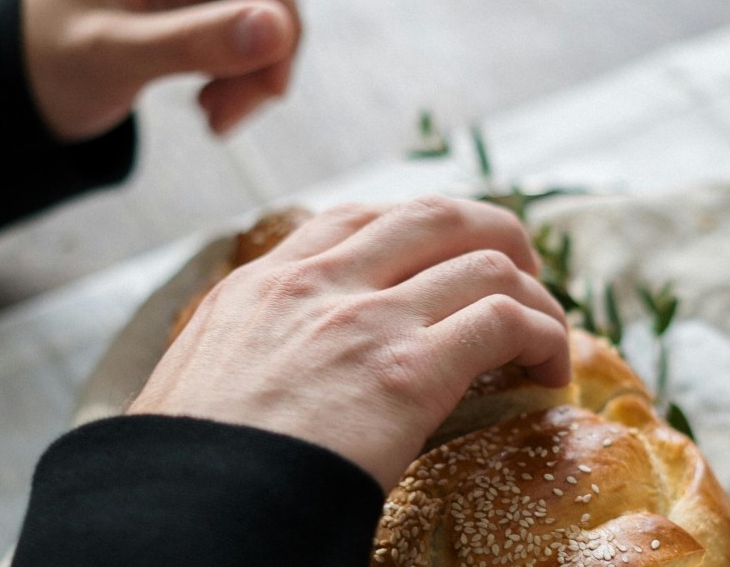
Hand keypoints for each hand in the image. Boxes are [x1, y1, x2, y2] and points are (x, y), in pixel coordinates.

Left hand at [22, 0, 300, 140]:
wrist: (29, 77)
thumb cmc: (50, 60)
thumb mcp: (114, 55)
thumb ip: (194, 42)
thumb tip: (280, 31)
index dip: (280, 16)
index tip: (273, 86)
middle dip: (266, 52)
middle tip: (233, 113)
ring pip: (270, 7)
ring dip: (257, 67)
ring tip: (215, 110)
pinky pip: (256, 24)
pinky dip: (246, 68)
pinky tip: (210, 95)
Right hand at [128, 196, 570, 490]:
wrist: (180, 514)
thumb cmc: (184, 468)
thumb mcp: (197, 377)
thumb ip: (249, 347)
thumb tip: (276, 367)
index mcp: (265, 284)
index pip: (359, 217)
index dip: (422, 229)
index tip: (448, 258)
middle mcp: (319, 283)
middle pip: (437, 215)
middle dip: (494, 232)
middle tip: (519, 269)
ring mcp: (366, 320)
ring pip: (486, 262)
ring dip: (534, 292)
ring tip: (547, 331)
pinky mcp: (409, 371)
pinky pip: (506, 320)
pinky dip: (546, 336)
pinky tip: (549, 371)